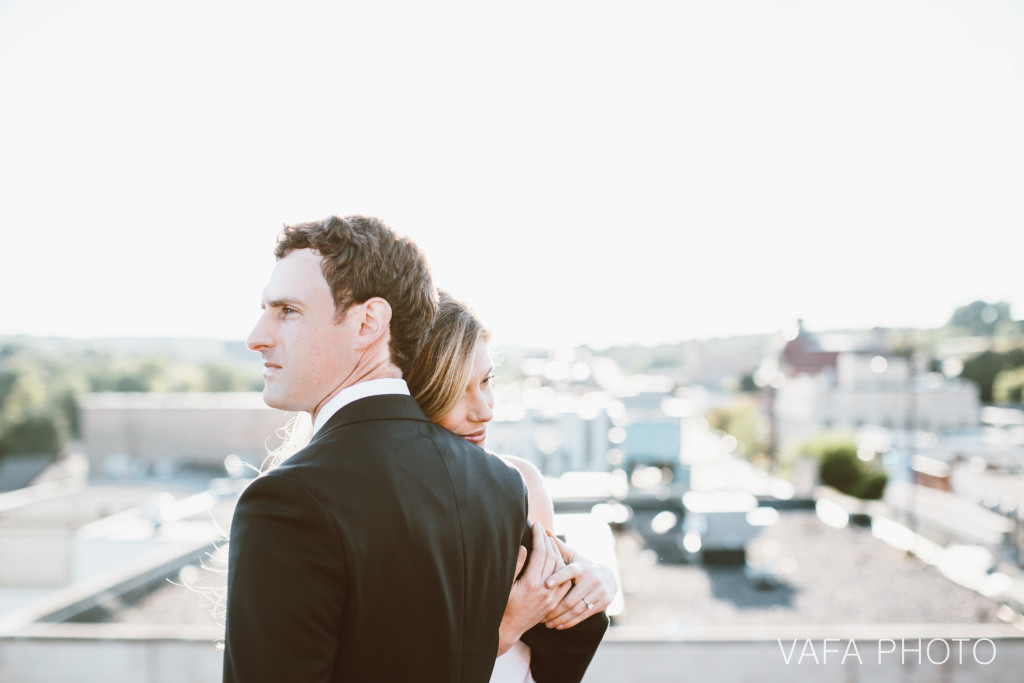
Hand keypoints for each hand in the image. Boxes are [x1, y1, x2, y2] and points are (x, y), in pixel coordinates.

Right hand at [497, 522, 571, 655]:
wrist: (509, 628)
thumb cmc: (502, 605)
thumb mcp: (504, 585)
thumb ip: (515, 565)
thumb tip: (524, 547)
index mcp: (531, 583)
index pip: (540, 552)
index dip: (538, 536)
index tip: (536, 525)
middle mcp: (544, 589)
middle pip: (552, 557)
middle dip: (547, 540)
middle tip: (542, 529)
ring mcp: (551, 597)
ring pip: (561, 568)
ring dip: (556, 552)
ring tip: (549, 541)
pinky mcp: (554, 602)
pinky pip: (565, 582)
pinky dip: (562, 567)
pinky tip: (557, 559)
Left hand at [541, 531, 617, 629]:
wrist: (609, 578)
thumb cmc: (583, 567)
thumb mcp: (573, 557)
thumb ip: (558, 547)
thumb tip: (544, 530)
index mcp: (582, 567)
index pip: (570, 571)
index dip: (559, 577)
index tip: (547, 583)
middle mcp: (592, 579)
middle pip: (570, 597)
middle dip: (554, 607)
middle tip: (540, 614)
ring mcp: (599, 592)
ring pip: (576, 609)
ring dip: (559, 618)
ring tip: (546, 623)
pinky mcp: (602, 604)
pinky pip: (582, 616)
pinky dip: (569, 622)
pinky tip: (557, 626)